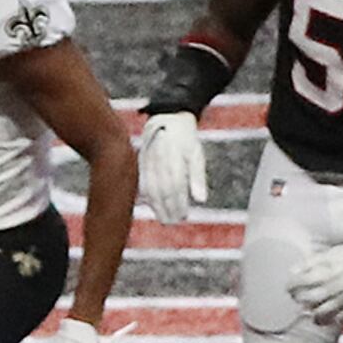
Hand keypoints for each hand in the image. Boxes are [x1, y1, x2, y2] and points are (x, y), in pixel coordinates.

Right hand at [137, 111, 204, 225]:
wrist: (165, 120)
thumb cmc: (185, 140)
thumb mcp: (196, 155)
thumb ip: (198, 178)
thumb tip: (201, 201)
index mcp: (174, 157)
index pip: (175, 186)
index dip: (179, 204)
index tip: (184, 217)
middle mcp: (158, 159)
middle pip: (162, 190)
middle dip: (168, 209)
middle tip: (174, 222)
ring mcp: (147, 161)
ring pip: (150, 189)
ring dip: (157, 207)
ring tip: (165, 220)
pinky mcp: (140, 163)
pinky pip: (142, 183)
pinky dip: (147, 198)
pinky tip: (153, 208)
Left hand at [286, 235, 342, 322]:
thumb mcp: (330, 253)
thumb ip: (310, 263)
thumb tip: (292, 271)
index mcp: (327, 272)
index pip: (301, 283)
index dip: (291, 285)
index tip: (289, 286)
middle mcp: (334, 287)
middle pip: (309, 299)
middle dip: (299, 299)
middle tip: (296, 297)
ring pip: (321, 312)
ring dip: (311, 312)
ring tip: (307, 309)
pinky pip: (338, 318)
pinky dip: (327, 320)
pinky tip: (322, 317)